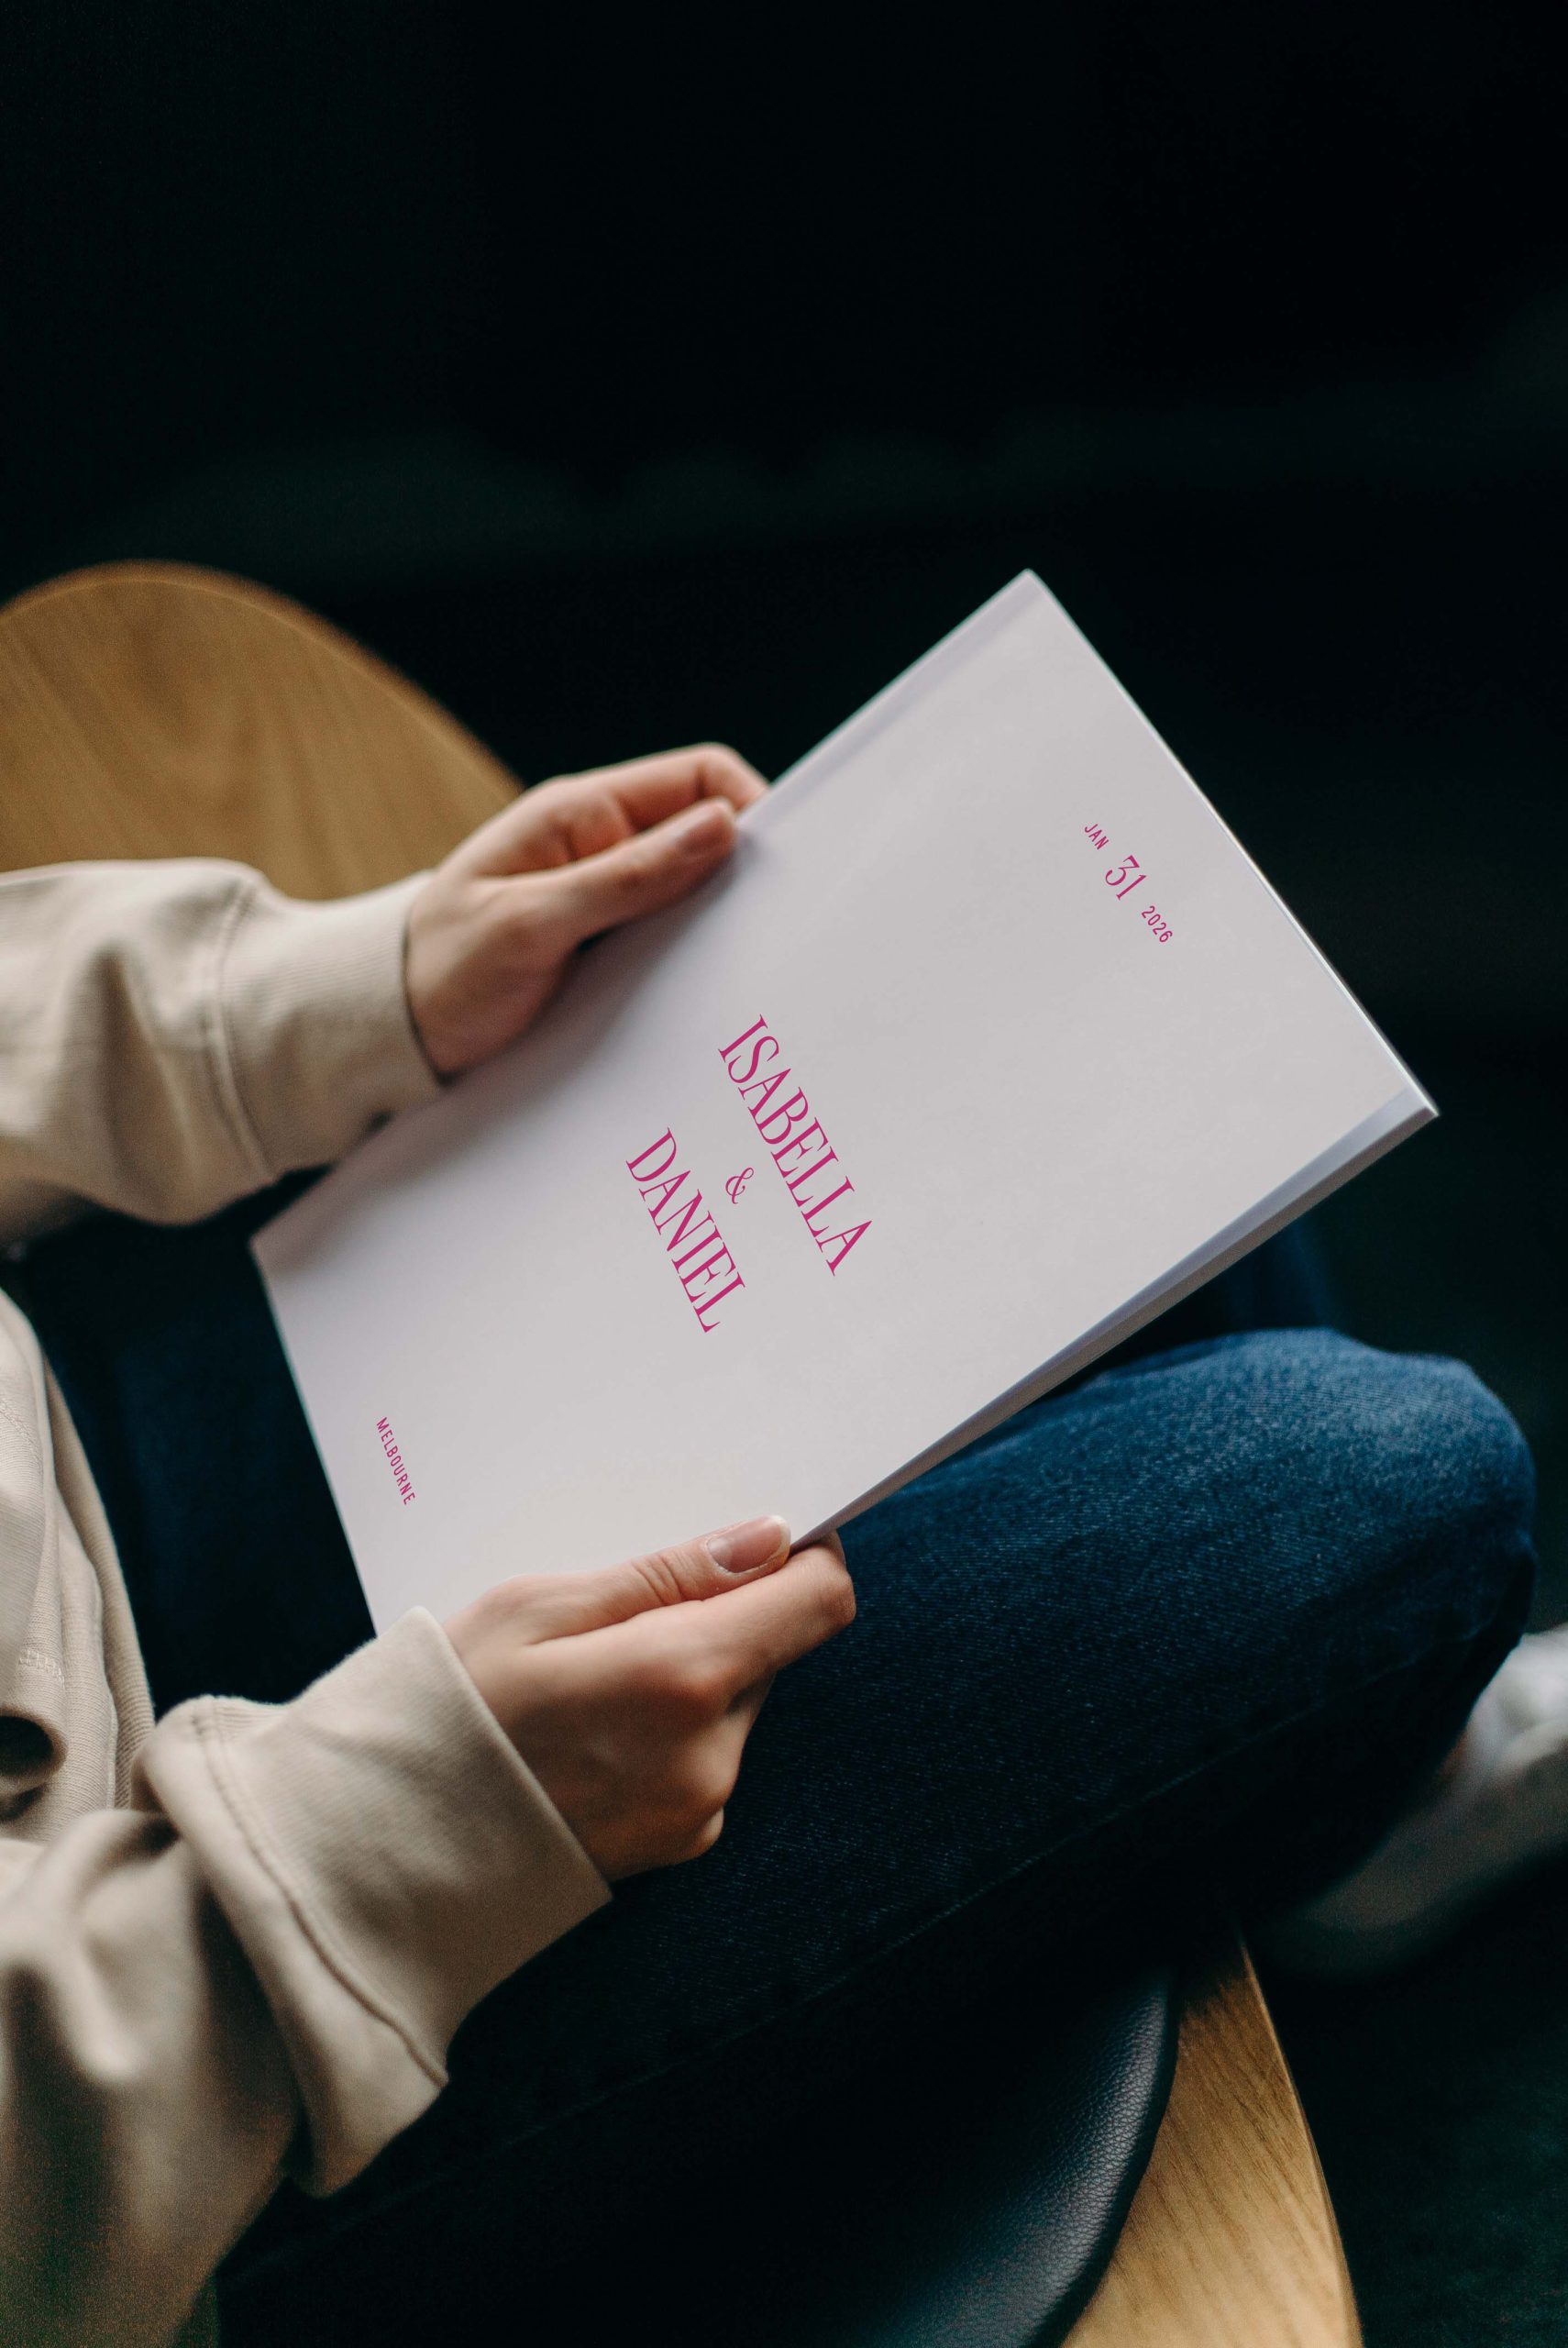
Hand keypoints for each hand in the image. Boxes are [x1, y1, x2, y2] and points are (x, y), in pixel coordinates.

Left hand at [406, 745, 767, 1076]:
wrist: (390, 1033)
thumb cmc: (442, 970)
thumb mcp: (531, 924)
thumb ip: (626, 877)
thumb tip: (721, 827)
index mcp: (580, 814)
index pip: (698, 778)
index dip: (749, 809)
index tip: (781, 868)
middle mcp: (599, 846)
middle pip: (706, 836)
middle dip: (744, 874)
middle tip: (772, 929)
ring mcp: (604, 897)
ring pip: (694, 892)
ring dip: (719, 924)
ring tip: (741, 968)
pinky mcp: (605, 947)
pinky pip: (670, 938)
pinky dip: (694, 959)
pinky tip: (705, 992)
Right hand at [443, 1518, 853, 1878]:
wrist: (385, 1850)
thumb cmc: (446, 1711)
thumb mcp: (539, 1607)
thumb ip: (667, 1573)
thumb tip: (767, 1541)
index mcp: (682, 1680)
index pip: (817, 1603)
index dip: (802, 1557)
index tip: (762, 1538)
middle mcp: (710, 1755)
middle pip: (770, 1649)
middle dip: (717, 1618)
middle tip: (619, 1613)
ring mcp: (699, 1809)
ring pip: (735, 1702)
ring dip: (690, 1676)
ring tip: (588, 1679)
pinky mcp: (682, 1843)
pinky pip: (706, 1756)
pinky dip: (670, 1729)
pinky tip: (591, 1730)